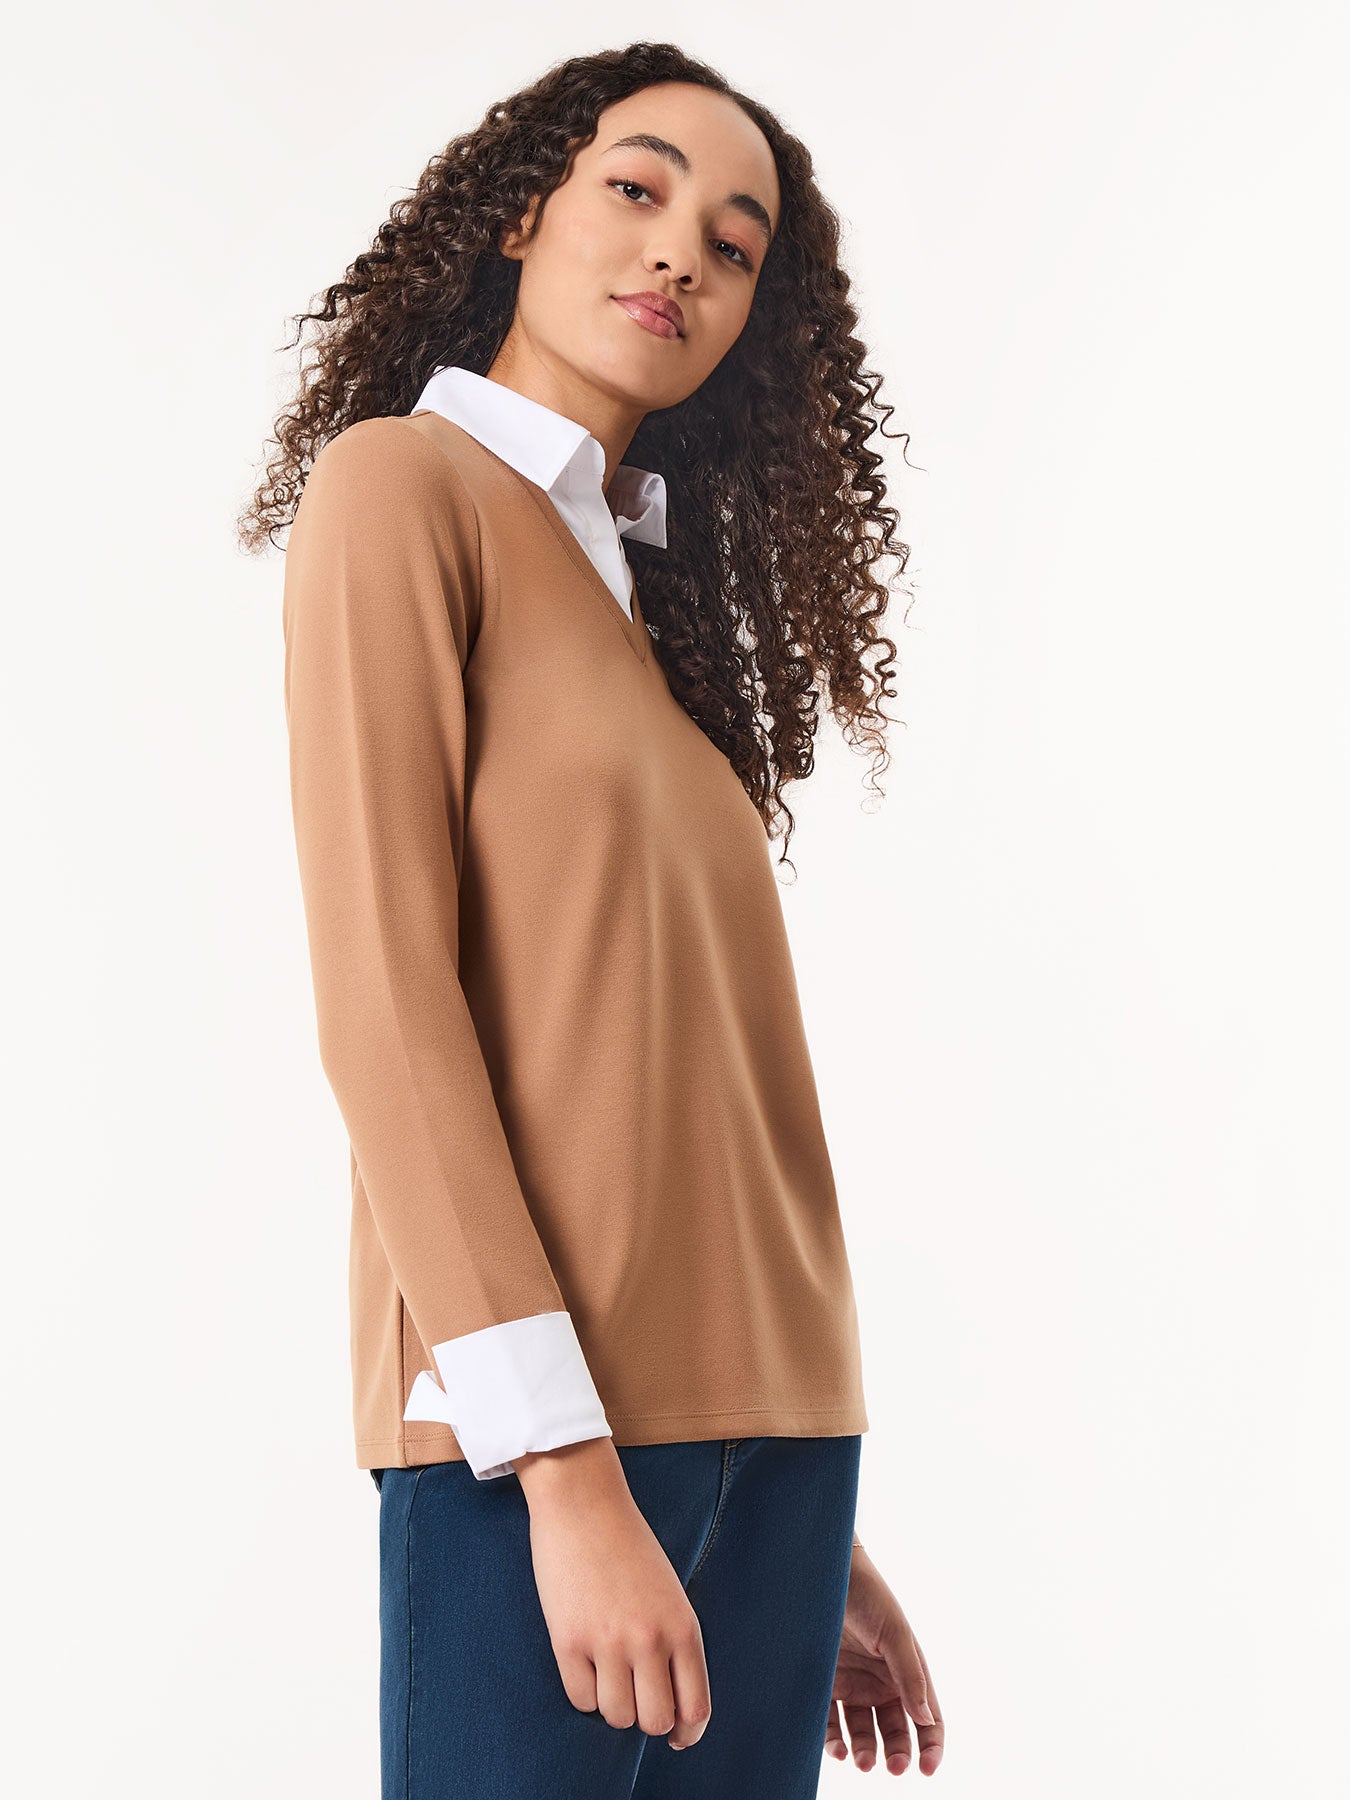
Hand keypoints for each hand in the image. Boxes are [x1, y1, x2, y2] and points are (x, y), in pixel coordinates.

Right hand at [514, 1439, 711, 1751]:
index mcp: (683, 1627)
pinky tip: (584, 1662)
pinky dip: (583, 1691)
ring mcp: (608, 1642)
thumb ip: (674, 1644)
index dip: (687, 1732)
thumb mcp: (669, 1593)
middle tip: (635, 1694)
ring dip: (612, 1704)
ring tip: (607, 1672)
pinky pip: (580, 1699)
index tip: (678, 1737)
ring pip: (616, 1716)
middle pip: (655, 1721)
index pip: (696, 1708)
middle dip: (645, 1716)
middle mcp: (650, 1640)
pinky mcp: (569, 1640)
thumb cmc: (629, 1546)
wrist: (584, 1502)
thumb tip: (672, 1707)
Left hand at [824, 1539, 943, 1774]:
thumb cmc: (867, 1595)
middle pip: (895, 1732)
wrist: (822, 1571)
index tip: (926, 1769)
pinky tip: (837, 1749)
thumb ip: (911, 1674)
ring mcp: (852, 1685)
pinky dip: (834, 1741)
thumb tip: (926, 1719)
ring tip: (861, 1761)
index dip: (931, 1746)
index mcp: (907, 1671)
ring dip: (865, 1752)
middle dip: (897, 1754)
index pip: (926, 1718)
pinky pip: (829, 1723)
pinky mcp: (822, 1685)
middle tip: (894, 1768)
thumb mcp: (895, 1632)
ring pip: (863, 1734)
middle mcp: (881, 1682)